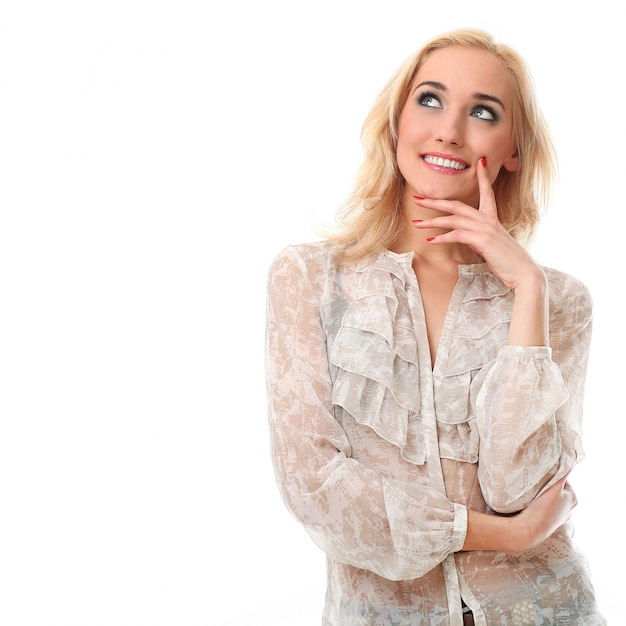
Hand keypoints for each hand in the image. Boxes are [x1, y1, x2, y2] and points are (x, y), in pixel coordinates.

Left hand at [412, 157, 543, 291]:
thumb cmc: (508, 261)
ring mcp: (485, 228)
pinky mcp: (482, 240)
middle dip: (435, 201)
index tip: (481, 161)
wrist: (523, 272)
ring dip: (432, 221)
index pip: (487, 192)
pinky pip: (457, 235)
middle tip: (418, 198)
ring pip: (453, 219)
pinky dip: (442, 237)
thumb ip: (480, 238)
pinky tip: (431, 240)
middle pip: (457, 205)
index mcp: (492, 218)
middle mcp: (488, 220)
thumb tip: (467, 238)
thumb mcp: (493, 245)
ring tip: (416, 223)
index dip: (483, 176)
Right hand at [509, 475, 576, 553]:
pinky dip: (541, 506)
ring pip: (552, 500)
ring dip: (544, 496)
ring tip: (534, 495)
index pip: (563, 480)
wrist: (530, 530)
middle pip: (558, 490)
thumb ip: (564, 471)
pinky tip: (534, 506)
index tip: (541, 477)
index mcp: (573, 498)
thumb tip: (573, 455)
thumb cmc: (543, 508)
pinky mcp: (550, 524)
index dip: (551, 477)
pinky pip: (546, 510)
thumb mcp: (555, 486)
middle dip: (548, 487)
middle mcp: (569, 509)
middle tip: (537, 485)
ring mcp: (560, 518)